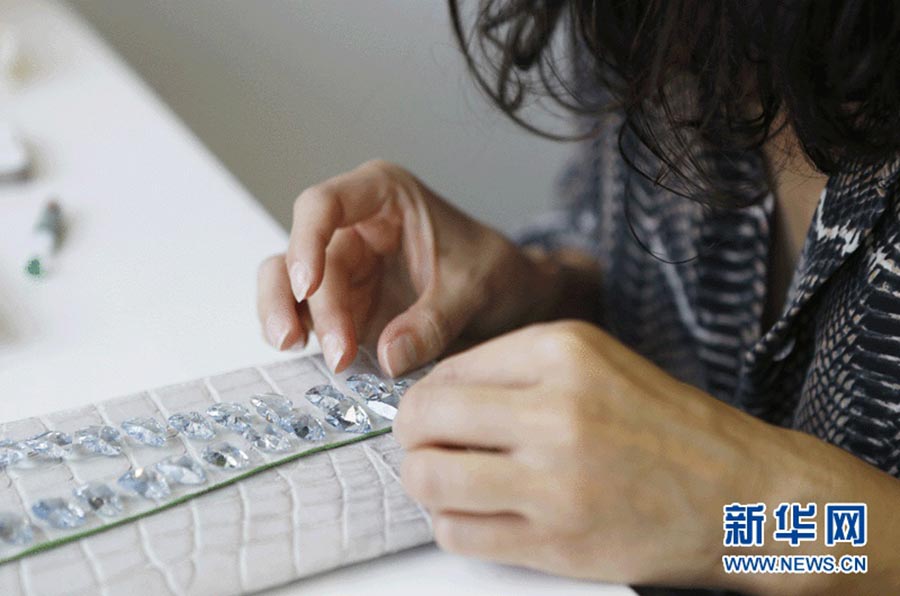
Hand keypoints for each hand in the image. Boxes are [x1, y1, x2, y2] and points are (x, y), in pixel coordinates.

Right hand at [256, 160, 559, 373]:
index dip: (306, 242)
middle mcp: (353, 225)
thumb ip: (434, 320)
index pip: (324, 205)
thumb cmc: (495, 270)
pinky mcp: (343, 303)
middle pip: (302, 254)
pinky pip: (305, 314)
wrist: (511, 296)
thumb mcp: (476, 288)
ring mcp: (344, 266)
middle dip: (309, 304)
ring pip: (287, 282)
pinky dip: (302, 334)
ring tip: (296, 350)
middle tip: (335, 352)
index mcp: (383, 196)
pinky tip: (312, 359)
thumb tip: (387, 356)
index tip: (309, 287)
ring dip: (286, 316)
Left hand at [392, 320, 795, 588]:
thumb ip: (517, 369)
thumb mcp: (598, 363)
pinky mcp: (558, 542)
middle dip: (412, 435)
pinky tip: (479, 514)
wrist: (745, 496)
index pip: (447, 370)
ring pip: (428, 479)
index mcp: (564, 353)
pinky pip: (459, 533)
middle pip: (423, 418)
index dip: (428, 394)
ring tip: (449, 480)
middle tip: (426, 444)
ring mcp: (556, 481)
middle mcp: (557, 411)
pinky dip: (453, 524)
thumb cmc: (673, 429)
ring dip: (425, 481)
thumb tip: (439, 394)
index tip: (433, 411)